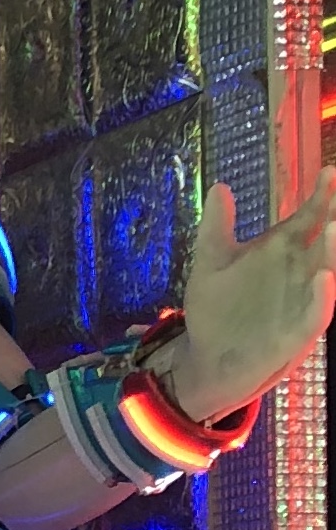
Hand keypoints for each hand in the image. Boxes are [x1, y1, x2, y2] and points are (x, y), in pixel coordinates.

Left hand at [171, 175, 335, 422]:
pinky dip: (322, 297)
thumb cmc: (215, 310)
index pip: (309, 217)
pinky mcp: (296, 331)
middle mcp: (299, 271)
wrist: (206, 359)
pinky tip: (324, 278)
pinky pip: (316, 313)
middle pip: (326, 239)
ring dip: (333, 252)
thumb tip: (218, 187)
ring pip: (327, 271)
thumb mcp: (211, 264)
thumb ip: (217, 227)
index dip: (321, 195)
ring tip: (334, 227)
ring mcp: (301, 300)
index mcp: (282, 250)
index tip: (329, 171)